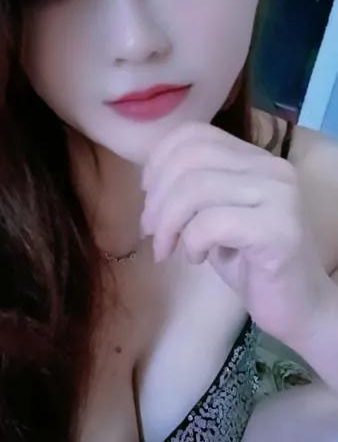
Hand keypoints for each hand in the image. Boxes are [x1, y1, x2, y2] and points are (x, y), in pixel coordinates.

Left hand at [140, 121, 331, 348]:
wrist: (295, 306)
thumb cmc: (248, 262)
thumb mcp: (211, 216)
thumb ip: (189, 190)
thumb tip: (148, 182)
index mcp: (254, 158)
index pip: (194, 134)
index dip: (159, 161)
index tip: (148, 196)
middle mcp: (271, 167)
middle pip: (190, 159)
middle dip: (157, 197)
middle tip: (150, 231)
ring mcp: (279, 196)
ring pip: (196, 188)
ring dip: (168, 223)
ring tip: (167, 249)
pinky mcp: (279, 229)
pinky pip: (212, 223)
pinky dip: (192, 241)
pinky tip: (197, 259)